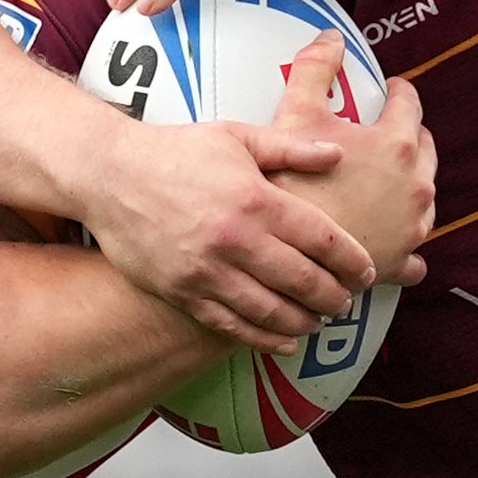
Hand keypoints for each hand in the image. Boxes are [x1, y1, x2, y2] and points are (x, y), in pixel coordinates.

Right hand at [79, 100, 385, 343]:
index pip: (322, 238)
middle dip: (334, 296)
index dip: (352, 260)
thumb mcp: (236, 137)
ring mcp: (207, 271)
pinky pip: (231, 325)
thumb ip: (291, 147)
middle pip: (303, 280)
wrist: (109, 175)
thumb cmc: (176, 151)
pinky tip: (284, 341)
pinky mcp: (182, 292)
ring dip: (303, 322)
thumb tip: (338, 153)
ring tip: (320, 322)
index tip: (368, 272)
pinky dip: (263, 338)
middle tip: (348, 301)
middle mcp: (235, 238)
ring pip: (271, 311)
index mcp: (256, 198)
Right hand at [275, 51, 435, 298]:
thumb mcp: (295, 116)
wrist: (287, 255)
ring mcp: (413, 226)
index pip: (409, 103)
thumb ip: (314, 70)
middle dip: (409, 137)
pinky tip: (391, 240)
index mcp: (397, 145)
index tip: (390, 89)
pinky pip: (415, 255)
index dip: (397, 91)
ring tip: (386, 183)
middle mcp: (416, 187)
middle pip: (425, 151)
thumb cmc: (293, 187)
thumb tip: (331, 38)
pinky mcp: (401, 260)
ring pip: (425, 200)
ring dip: (410, 188)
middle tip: (386, 132)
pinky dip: (404, 244)